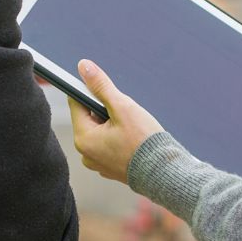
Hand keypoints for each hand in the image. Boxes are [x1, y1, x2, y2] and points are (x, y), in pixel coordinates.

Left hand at [68, 60, 162, 184]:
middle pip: (89, 118)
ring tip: (131, 127)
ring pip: (100, 130)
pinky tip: (132, 139)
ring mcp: (97, 163)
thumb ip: (101, 86)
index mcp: (83, 139)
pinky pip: (108, 145)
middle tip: (124, 113)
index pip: (76, 103)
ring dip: (112, 123)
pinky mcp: (109, 168)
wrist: (165, 173)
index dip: (90, 91)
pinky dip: (118, 137)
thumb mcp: (122, 107)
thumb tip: (84, 67)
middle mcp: (85, 154)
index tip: (103, 87)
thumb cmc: (144, 142)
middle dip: (105, 110)